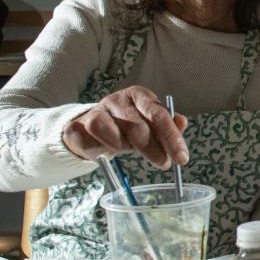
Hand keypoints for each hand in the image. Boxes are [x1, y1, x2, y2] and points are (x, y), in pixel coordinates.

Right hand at [62, 85, 188, 169]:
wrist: (92, 128)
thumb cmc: (128, 127)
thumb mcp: (151, 126)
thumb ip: (167, 126)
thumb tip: (182, 123)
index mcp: (140, 96)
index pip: (158, 114)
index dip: (171, 137)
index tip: (181, 158)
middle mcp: (118, 100)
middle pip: (136, 125)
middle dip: (153, 148)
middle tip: (164, 164)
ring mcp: (96, 111)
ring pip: (109, 131)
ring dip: (122, 146)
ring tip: (126, 150)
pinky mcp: (77, 125)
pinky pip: (89, 141)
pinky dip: (100, 150)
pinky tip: (106, 153)